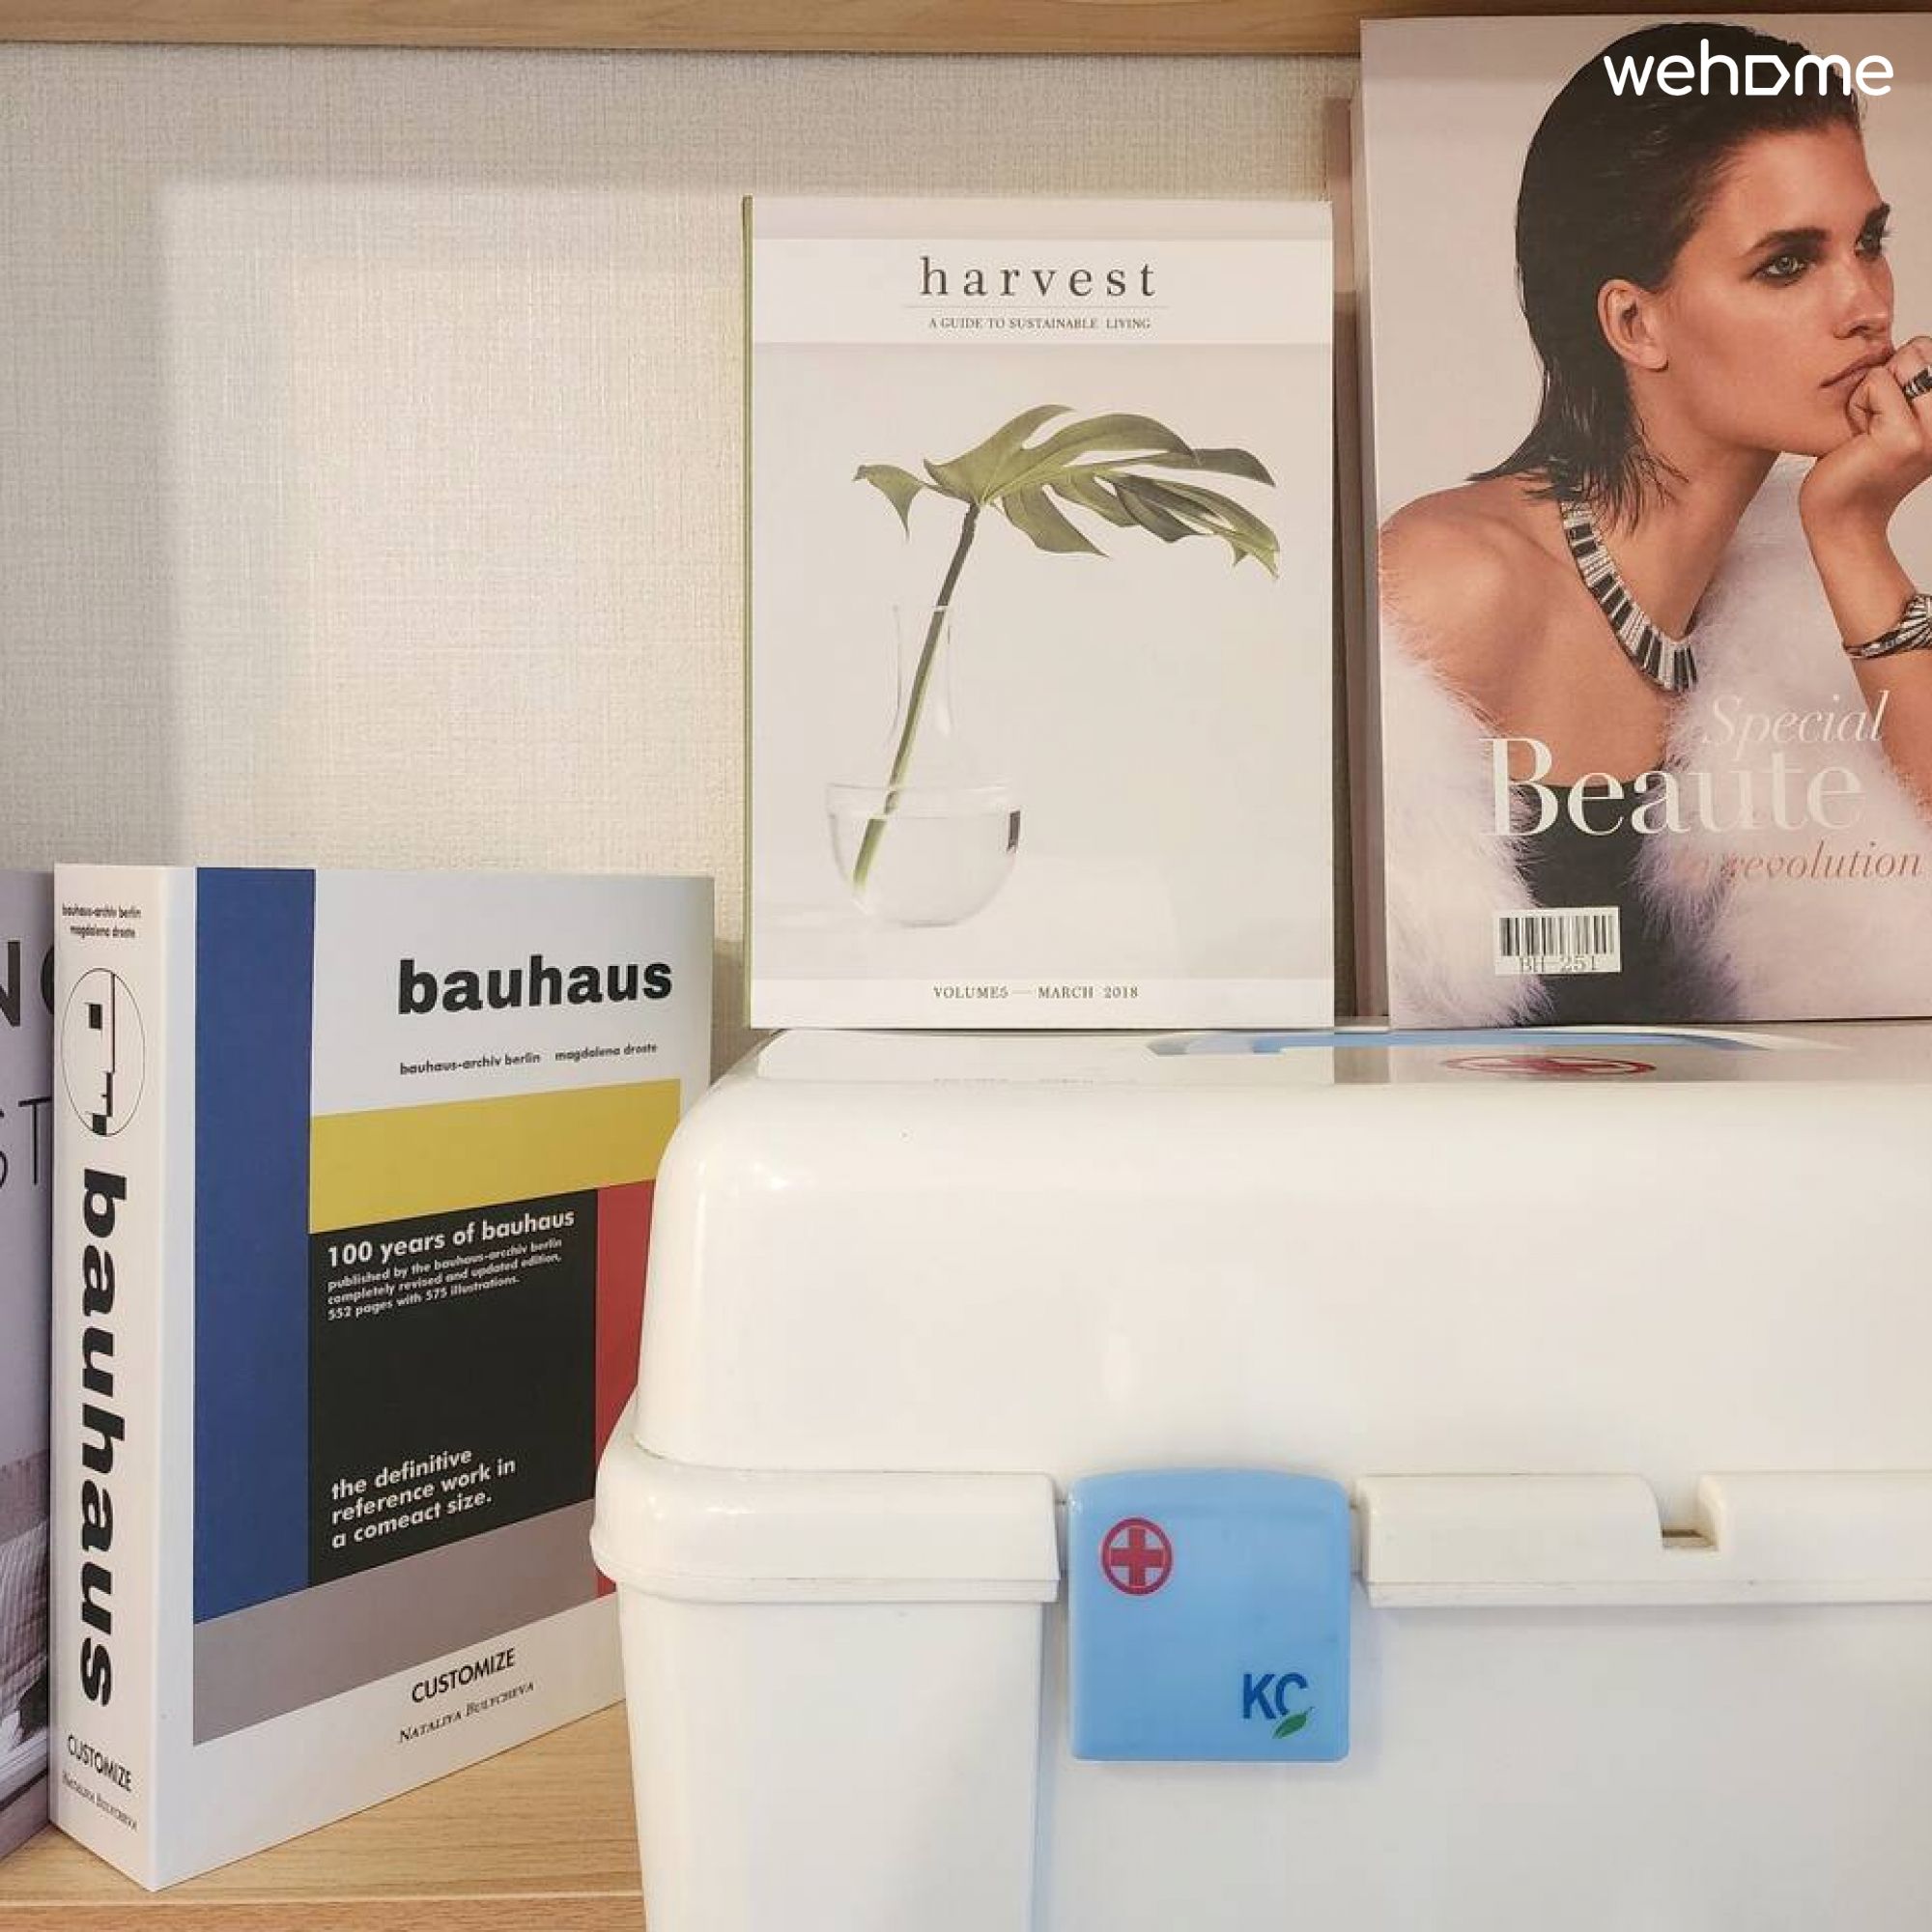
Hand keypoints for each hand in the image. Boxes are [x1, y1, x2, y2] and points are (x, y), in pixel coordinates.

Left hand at [1801, 336, 1931, 540]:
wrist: (1841, 519)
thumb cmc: (1857, 464)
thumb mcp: (1893, 414)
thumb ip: (1909, 381)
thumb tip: (1914, 342)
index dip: (1900, 370)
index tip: (1889, 414)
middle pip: (1920, 348)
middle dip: (1885, 376)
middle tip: (1874, 423)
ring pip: (1900, 361)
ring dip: (1870, 392)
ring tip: (1867, 430)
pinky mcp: (1904, 438)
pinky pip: (1875, 383)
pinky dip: (1856, 405)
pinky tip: (1857, 439)